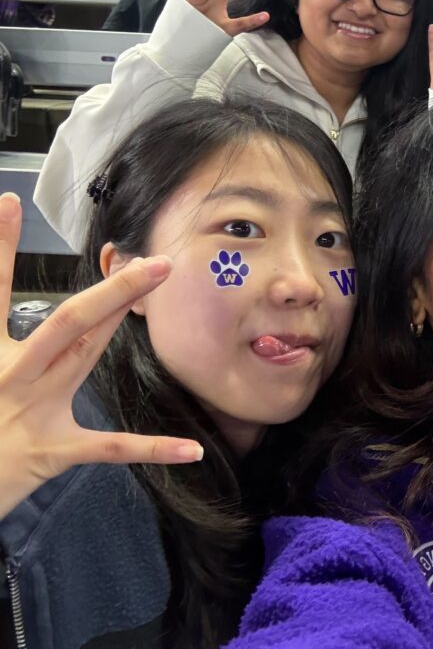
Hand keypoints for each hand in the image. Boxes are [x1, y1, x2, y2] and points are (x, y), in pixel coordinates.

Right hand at [0, 193, 202, 519]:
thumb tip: (32, 322)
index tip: (7, 203)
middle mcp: (11, 375)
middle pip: (65, 318)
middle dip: (109, 286)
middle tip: (151, 258)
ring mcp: (34, 410)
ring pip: (83, 354)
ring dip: (120, 313)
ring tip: (158, 279)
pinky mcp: (52, 451)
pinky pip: (110, 447)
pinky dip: (151, 449)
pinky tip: (191, 449)